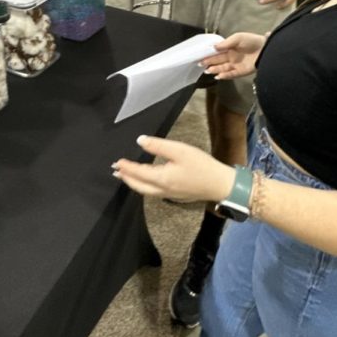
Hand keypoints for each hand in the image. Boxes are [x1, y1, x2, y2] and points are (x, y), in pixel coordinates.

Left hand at [113, 135, 233, 203]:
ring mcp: (169, 195)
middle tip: (116, 171)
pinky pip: (153, 192)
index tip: (117, 162)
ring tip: (125, 176)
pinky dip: (144, 186)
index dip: (127, 167)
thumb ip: (158, 146)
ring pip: (145, 191)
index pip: (138, 173)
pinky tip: (146, 181)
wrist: (220, 184)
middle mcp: (162, 190)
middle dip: (126, 178)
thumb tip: (140, 141)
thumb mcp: (180, 150)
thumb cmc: (201, 165)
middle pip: (138, 186)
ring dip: (134, 183)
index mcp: (161, 178)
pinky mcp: (175, 195)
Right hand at [202, 32, 266, 80]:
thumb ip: (226, 43)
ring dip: (215, 69)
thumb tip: (213, 47)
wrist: (266, 49)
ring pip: (223, 68)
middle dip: (209, 62)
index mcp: (229, 48)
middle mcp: (231, 57)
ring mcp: (236, 65)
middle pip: (218, 60)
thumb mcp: (238, 38)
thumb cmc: (252, 41)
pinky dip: (225, 75)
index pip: (216, 52)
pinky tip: (219, 75)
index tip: (199, 55)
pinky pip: (231, 74)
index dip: (208, 54)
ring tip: (207, 70)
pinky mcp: (241, 71)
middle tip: (200, 64)